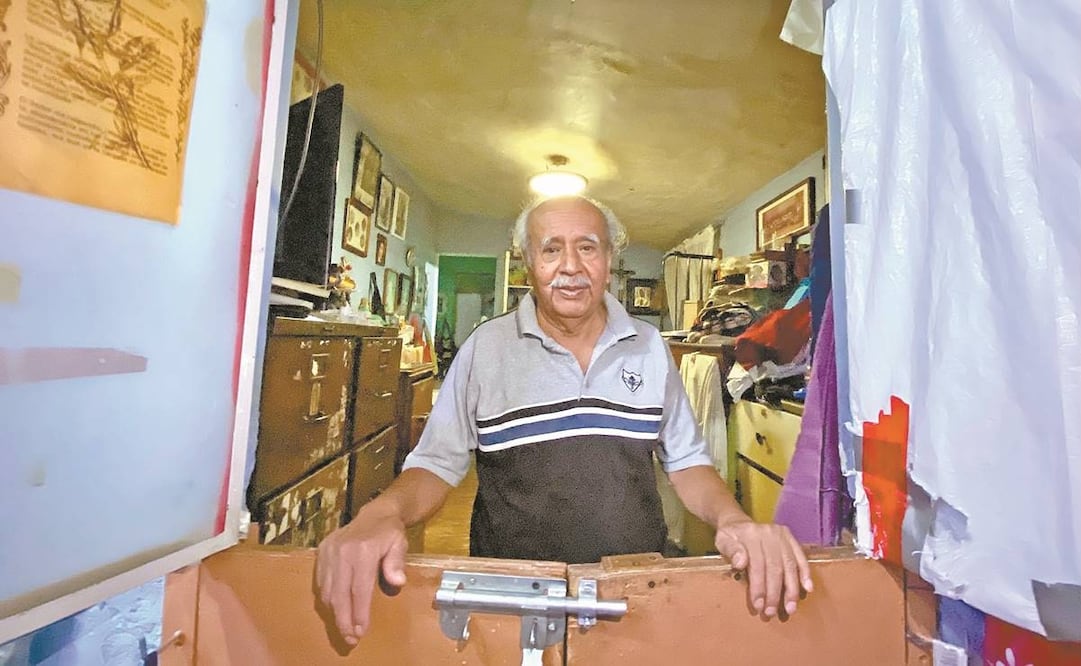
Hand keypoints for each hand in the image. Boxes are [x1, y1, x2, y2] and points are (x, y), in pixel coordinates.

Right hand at [315, 510, 408, 644]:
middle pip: (339, 594)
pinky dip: (328, 598)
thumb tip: (397, 582)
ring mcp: (329, 551)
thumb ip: (397, 563)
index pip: (359, 589)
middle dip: (344, 620)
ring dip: (335, 612)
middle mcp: (342, 551)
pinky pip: (321, 581)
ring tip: (345, 628)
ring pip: (327, 591)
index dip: (359, 613)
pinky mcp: (322, 551)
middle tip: (350, 638)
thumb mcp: (400, 544)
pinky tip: (337, 608)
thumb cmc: (391, 533)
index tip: (361, 631)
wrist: (376, 512)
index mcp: (363, 551)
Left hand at [713, 519, 812, 617]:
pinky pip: (801, 557)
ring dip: (791, 589)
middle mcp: (769, 533)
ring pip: (789, 565)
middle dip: (774, 593)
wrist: (737, 522)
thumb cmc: (729, 537)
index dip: (759, 587)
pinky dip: (805, 573)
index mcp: (751, 535)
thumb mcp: (723, 541)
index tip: (759, 606)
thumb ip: (730, 551)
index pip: (757, 565)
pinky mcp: (790, 538)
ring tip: (790, 608)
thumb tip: (740, 563)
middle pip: (775, 567)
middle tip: (771, 612)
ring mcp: (782, 535)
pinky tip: (807, 588)